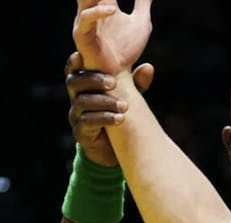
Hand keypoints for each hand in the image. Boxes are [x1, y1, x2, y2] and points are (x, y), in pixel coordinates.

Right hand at [65, 52, 153, 166]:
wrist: (113, 149)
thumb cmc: (118, 115)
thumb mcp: (128, 97)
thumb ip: (136, 83)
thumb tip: (148, 66)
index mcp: (84, 86)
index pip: (74, 70)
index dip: (75, 62)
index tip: (84, 56)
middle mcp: (76, 98)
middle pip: (74, 82)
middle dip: (93, 80)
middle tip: (113, 83)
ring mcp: (76, 116)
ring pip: (82, 103)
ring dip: (104, 102)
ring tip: (125, 106)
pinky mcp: (80, 133)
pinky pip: (87, 123)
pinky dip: (104, 119)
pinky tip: (120, 119)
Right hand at [73, 0, 152, 74]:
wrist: (120, 72)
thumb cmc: (126, 48)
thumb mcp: (141, 22)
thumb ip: (143, 3)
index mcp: (104, 4)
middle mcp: (91, 8)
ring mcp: (84, 20)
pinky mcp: (82, 34)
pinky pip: (86, 19)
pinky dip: (98, 12)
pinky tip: (113, 10)